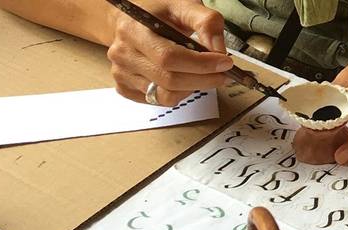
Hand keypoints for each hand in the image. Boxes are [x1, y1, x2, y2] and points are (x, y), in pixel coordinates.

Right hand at [106, 0, 231, 105]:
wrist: (129, 19)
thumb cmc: (157, 11)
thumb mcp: (182, 4)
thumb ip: (206, 22)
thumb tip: (219, 50)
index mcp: (134, 29)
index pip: (170, 57)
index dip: (202, 64)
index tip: (225, 64)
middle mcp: (124, 53)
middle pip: (170, 80)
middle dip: (204, 80)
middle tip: (222, 74)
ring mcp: (122, 72)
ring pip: (166, 95)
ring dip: (192, 88)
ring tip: (203, 75)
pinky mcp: (125, 87)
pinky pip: (158, 101)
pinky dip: (178, 94)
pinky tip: (183, 78)